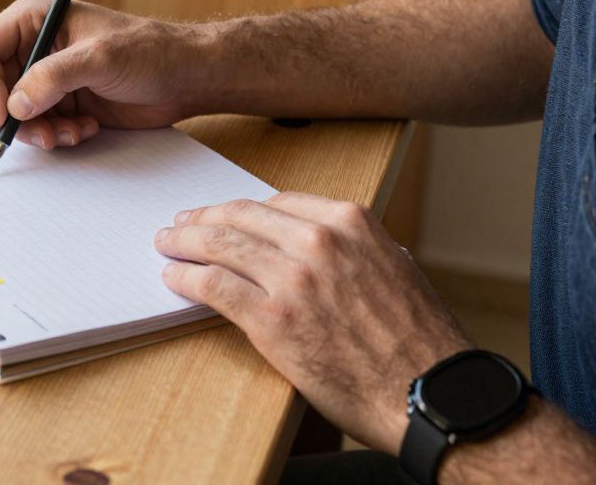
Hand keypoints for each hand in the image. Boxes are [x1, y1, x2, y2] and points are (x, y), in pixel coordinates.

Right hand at [0, 0, 211, 148]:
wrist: (185, 78)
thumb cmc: (150, 52)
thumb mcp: (100, 58)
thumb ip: (53, 78)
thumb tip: (13, 105)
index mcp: (33, 19)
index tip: (3, 115)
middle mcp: (33, 46)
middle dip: (14, 116)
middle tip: (44, 132)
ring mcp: (45, 77)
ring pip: (12, 115)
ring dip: (39, 131)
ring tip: (73, 132)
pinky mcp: (60, 103)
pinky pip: (37, 128)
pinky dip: (56, 135)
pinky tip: (86, 129)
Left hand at [154, 192, 471, 452]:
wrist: (429, 393)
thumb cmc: (417, 339)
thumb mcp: (393, 267)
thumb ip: (352, 248)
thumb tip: (314, 245)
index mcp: (350, 222)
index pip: (275, 203)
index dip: (239, 209)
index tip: (219, 213)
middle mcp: (319, 241)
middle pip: (240, 217)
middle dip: (203, 219)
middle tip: (180, 225)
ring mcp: (293, 278)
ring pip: (220, 245)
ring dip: (184, 243)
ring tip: (167, 246)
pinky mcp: (272, 319)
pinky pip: (214, 286)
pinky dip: (187, 278)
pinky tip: (174, 279)